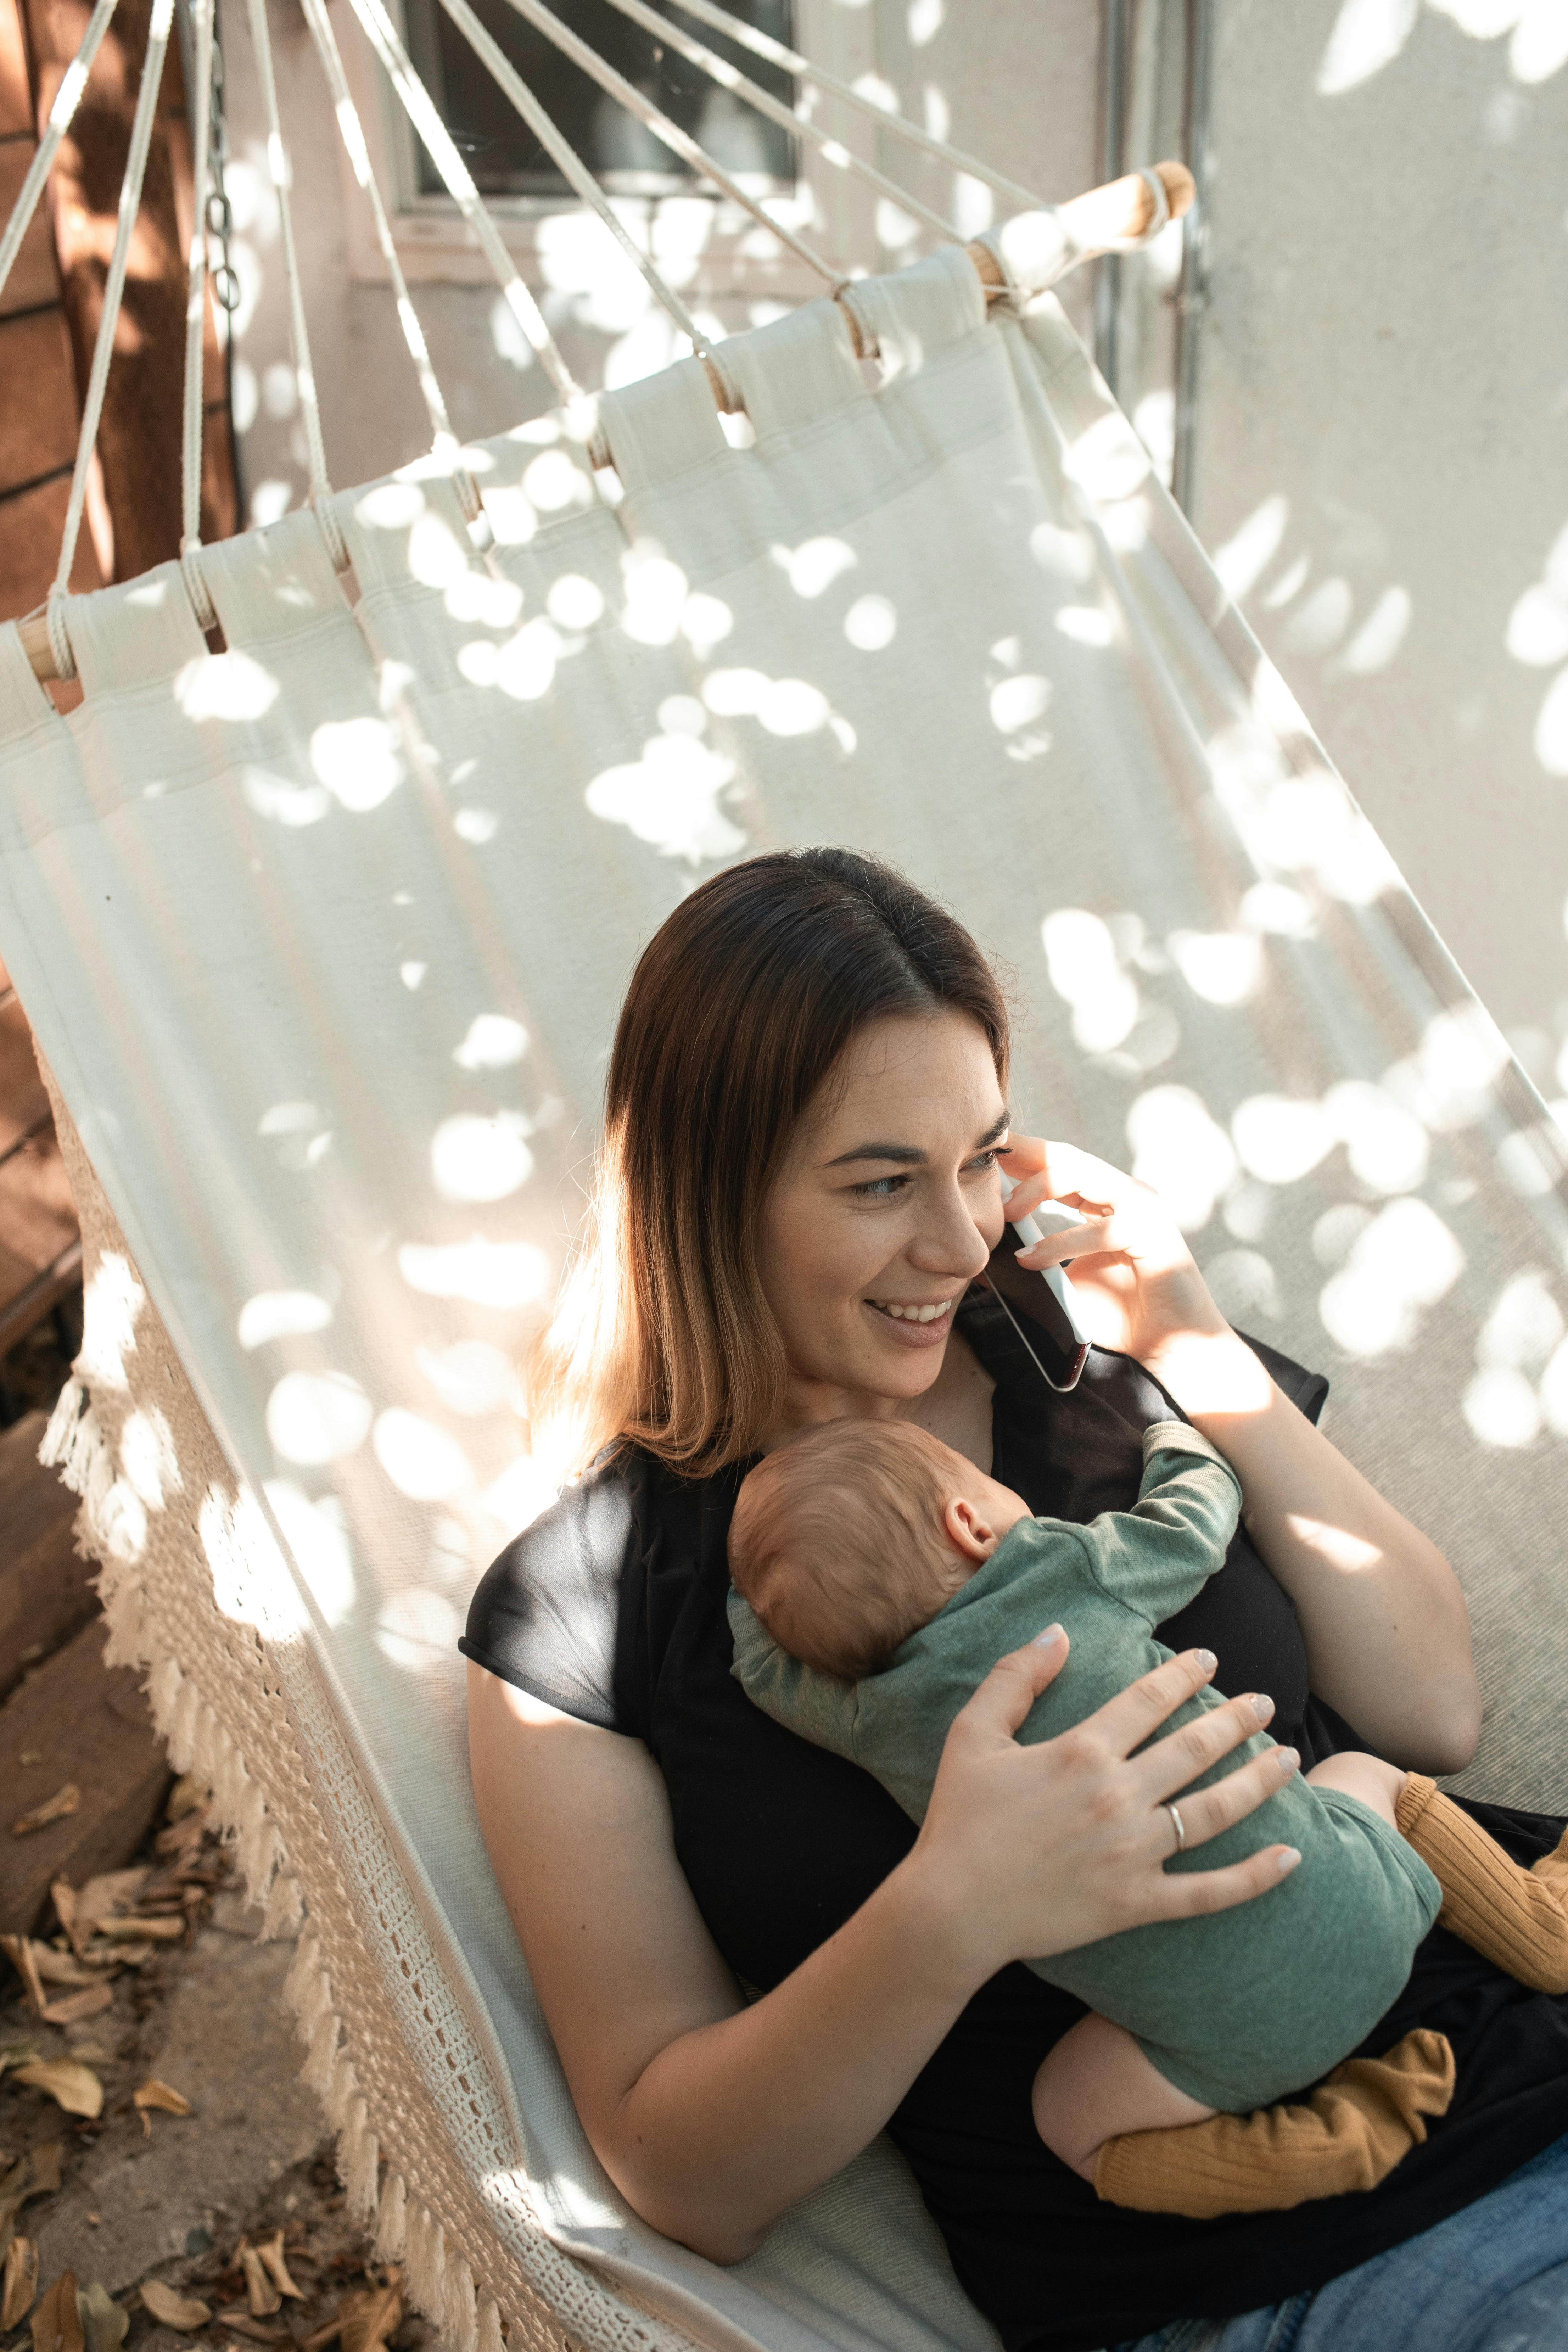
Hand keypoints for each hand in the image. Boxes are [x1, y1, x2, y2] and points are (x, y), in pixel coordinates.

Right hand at [903, 1632, 1300, 1991]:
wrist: (953, 1909)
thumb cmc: (959, 1818)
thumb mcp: (973, 1734)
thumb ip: (1015, 1678)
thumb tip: (1058, 1632)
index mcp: (1081, 1751)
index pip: (1148, 1699)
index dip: (1182, 1674)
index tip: (1209, 1659)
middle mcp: (1118, 1796)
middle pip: (1195, 1746)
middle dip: (1236, 1719)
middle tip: (1262, 1702)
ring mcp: (1133, 1853)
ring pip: (1216, 1809)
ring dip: (1259, 1780)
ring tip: (1289, 1758)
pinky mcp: (1138, 1903)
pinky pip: (1211, 1891)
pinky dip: (1256, 1877)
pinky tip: (1291, 1857)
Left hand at [997, 1134, 1229, 1369]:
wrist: (1168, 1345)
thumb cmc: (1120, 1313)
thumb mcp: (1064, 1282)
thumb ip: (1034, 1260)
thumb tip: (984, 1257)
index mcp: (1106, 1199)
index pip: (1059, 1164)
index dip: (1022, 1156)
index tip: (982, 1152)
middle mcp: (1126, 1194)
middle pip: (1069, 1157)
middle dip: (1025, 1154)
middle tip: (985, 1161)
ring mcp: (1143, 1208)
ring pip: (1084, 1177)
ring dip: (1038, 1190)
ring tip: (1005, 1214)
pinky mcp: (1154, 1232)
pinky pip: (1101, 1229)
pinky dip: (1060, 1244)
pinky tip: (1031, 1260)